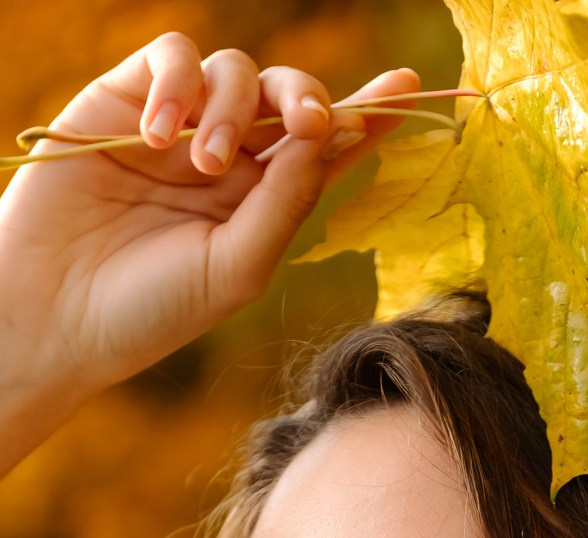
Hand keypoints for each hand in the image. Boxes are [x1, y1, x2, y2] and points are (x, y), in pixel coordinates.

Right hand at [0, 35, 417, 461]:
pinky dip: (178, 84)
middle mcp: (229, 159)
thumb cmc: (152, 308)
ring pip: (234, 73)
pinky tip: (162, 136)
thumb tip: (328, 130)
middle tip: (307, 123)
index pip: (324, 148)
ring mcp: (180, 127)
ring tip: (201, 166)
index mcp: (264, 202)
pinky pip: (173, 55)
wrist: (59, 312)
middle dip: (307, 99)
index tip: (409, 90)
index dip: (367, 115)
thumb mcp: (237, 266)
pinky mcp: (127, 99)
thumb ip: (286, 200)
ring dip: (230, 110)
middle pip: (289, 97)